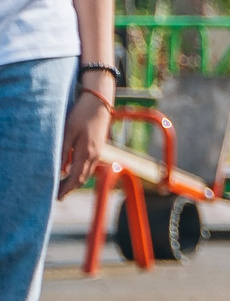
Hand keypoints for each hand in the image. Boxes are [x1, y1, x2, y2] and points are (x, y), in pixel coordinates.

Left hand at [56, 84, 107, 198]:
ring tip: (63, 186)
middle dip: (70, 188)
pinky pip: (88, 164)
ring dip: (75, 180)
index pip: (76, 177)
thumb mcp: (68, 132)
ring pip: (86, 172)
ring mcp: (97, 151)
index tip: (58, 197)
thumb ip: (64, 151)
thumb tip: (61, 169)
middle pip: (82, 178)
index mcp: (86, 153)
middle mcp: (94, 155)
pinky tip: (71, 171)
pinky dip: (79, 172)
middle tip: (58, 195)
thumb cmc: (81, 115)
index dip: (66, 188)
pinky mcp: (97, 147)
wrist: (99, 103)